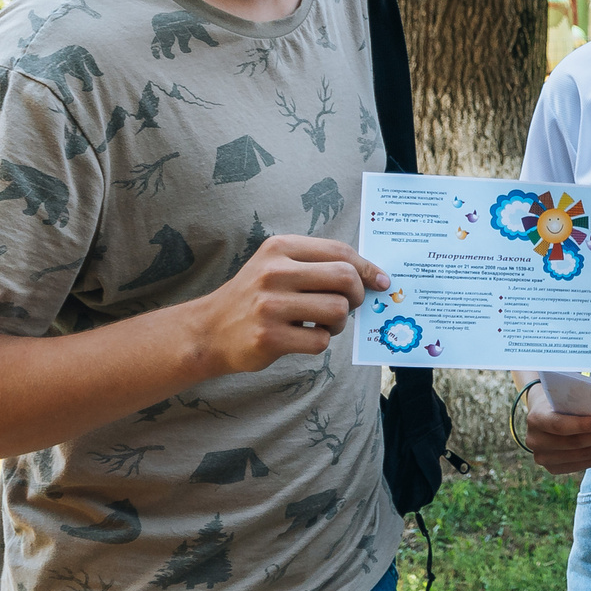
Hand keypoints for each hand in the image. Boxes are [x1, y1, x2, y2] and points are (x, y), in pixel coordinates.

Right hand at [193, 235, 388, 373]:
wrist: (209, 330)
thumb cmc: (255, 297)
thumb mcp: (277, 266)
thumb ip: (317, 265)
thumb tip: (371, 276)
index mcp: (280, 248)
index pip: (339, 252)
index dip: (367, 268)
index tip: (381, 282)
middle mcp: (274, 272)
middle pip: (344, 278)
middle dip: (356, 295)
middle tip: (347, 306)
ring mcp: (270, 305)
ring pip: (337, 311)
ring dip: (339, 322)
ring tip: (321, 323)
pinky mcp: (269, 337)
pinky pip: (321, 340)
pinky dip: (320, 341)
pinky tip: (302, 337)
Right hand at [518, 379, 590, 476]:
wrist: (545, 411)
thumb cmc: (561, 398)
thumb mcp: (567, 393)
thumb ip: (582, 398)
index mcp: (535, 418)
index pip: (559, 425)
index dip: (582, 425)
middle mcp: (535, 441)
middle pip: (574, 443)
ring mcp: (544, 458)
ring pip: (582, 457)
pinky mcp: (555, 468)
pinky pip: (583, 465)